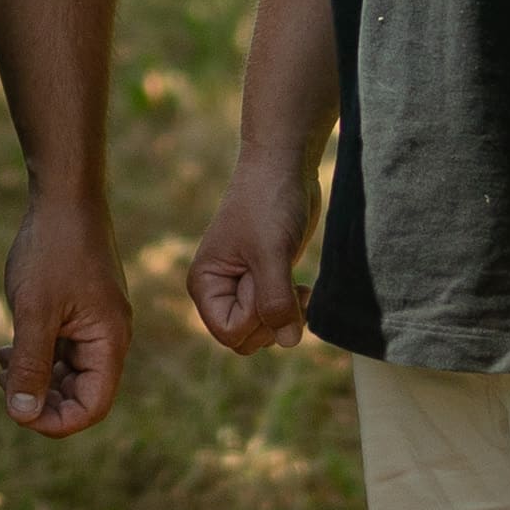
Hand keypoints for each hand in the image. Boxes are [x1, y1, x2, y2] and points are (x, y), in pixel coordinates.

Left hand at [0, 193, 131, 437]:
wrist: (64, 194)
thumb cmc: (54, 247)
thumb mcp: (35, 310)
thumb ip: (30, 365)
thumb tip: (22, 415)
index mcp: (109, 341)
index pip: (92, 407)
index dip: (55, 421)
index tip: (17, 410)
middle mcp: (108, 338)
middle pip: (80, 395)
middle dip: (40, 397)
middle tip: (3, 378)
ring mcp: (94, 325)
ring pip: (67, 374)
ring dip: (34, 376)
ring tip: (3, 360)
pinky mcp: (80, 313)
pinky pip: (61, 351)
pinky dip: (36, 356)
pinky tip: (9, 345)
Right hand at [184, 155, 314, 357]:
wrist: (284, 167)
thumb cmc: (269, 203)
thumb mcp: (272, 254)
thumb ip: (276, 300)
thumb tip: (289, 342)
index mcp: (205, 284)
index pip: (230, 332)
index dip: (256, 317)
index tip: (265, 279)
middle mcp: (219, 290)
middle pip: (246, 339)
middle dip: (272, 320)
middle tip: (285, 283)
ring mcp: (243, 287)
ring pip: (265, 331)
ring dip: (287, 315)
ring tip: (298, 287)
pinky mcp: (265, 281)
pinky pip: (278, 316)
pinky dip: (294, 310)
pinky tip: (304, 289)